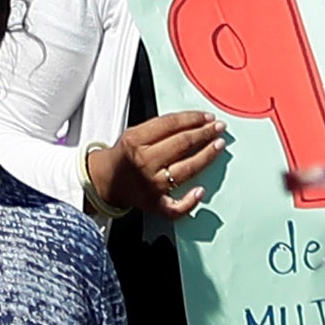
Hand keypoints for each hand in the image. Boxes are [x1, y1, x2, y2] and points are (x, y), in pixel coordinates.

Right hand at [92, 109, 227, 218]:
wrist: (106, 181)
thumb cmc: (124, 156)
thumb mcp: (134, 134)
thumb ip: (159, 128)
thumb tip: (192, 123)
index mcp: (136, 141)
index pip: (171, 124)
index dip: (193, 118)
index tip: (207, 117)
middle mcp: (144, 162)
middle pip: (182, 144)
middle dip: (205, 133)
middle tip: (218, 128)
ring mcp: (151, 184)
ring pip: (187, 169)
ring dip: (207, 156)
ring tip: (218, 145)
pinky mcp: (155, 203)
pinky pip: (175, 207)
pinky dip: (190, 201)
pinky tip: (201, 191)